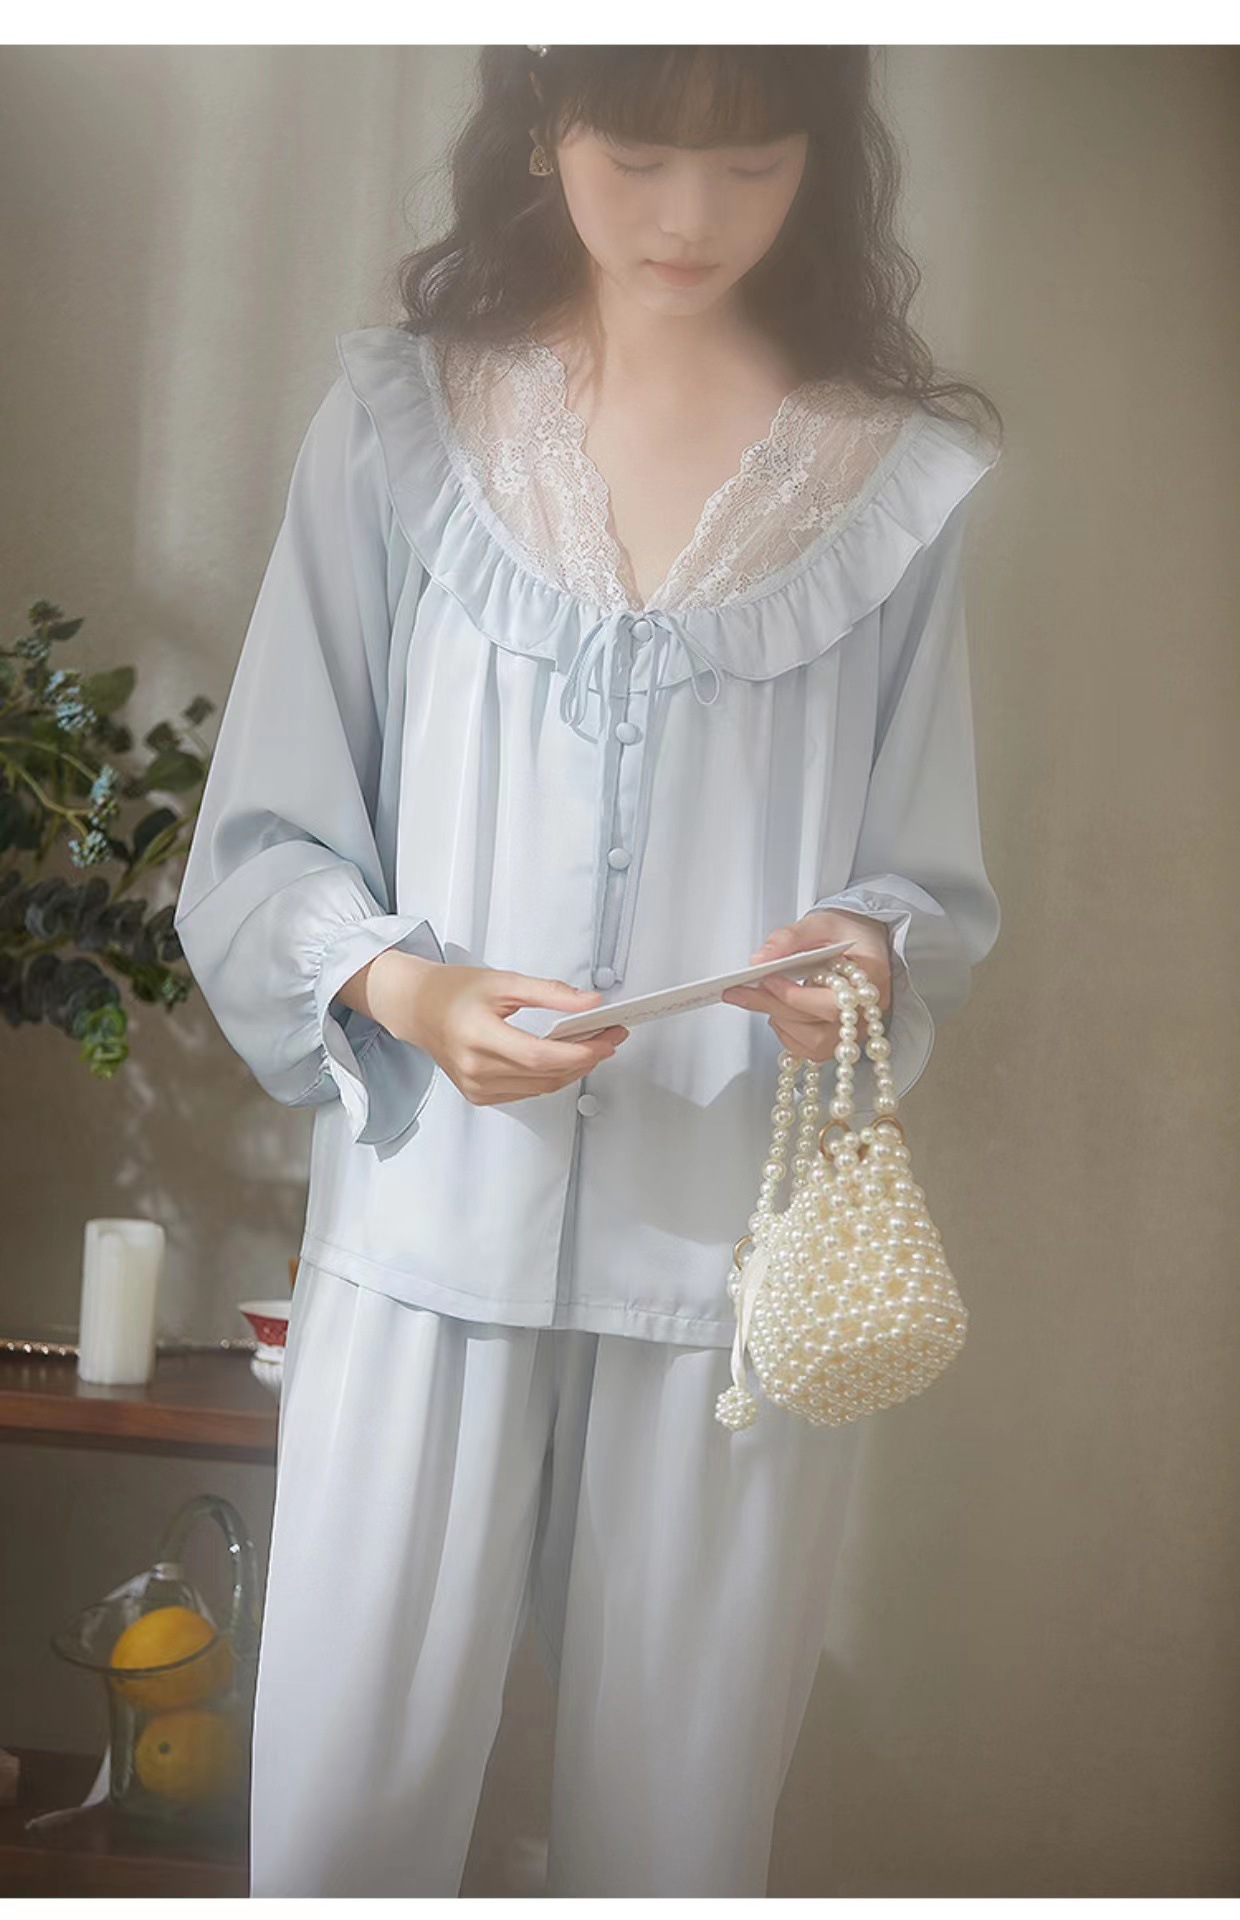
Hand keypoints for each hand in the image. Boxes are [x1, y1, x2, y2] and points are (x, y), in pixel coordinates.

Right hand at [364, 951, 629, 1105]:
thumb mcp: (504, 981)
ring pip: (541, 1088)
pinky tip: (562, 1058)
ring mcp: (477, 1087)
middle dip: (586, 1058)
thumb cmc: (454, 991)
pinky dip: (550, 1077)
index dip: (579, 1052)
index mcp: (478, 1036)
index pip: (539, 1056)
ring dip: (572, 1069)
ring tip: (592, 1046)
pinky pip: (527, 1092)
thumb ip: (550, 993)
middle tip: (610, 1037)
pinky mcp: (479, 1096)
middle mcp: (475, 1069)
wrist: (418, 1009)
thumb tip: (591, 1002)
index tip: (607, 1038)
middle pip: (546, 1075)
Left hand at [719, 909, 892, 1063]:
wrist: (864, 942)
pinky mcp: (842, 1038)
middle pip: (820, 1029)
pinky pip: (812, 1050)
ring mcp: (857, 1029)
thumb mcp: (821, 922)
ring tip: (763, 998)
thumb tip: (760, 960)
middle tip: (741, 992)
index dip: (794, 996)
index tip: (767, 979)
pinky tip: (778, 1012)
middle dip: (775, 1008)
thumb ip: (791, 938)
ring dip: (782, 1024)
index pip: (831, 1004)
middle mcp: (867, 1011)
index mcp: (872, 978)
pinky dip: (788, 1034)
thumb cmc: (849, 932)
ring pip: (815, 1045)